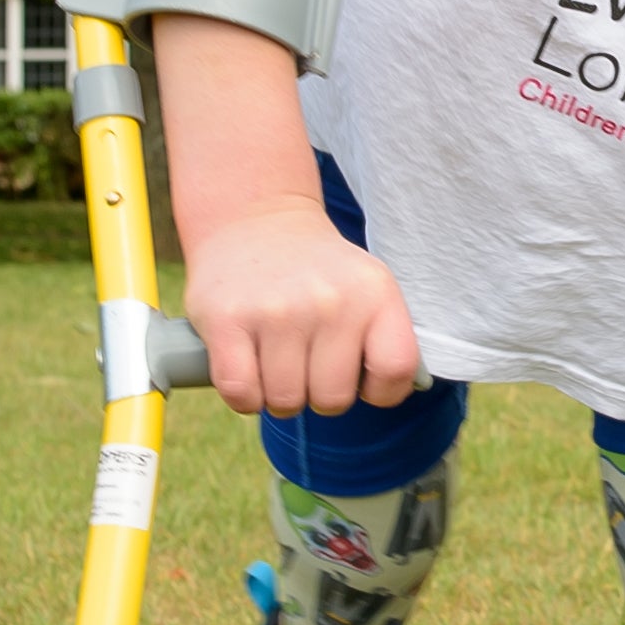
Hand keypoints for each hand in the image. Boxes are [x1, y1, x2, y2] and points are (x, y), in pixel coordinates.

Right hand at [185, 195, 421, 418]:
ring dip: (278, 394)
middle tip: (307, 361)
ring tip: (276, 357)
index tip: (359, 376)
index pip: (395, 371)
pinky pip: (242, 395)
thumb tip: (393, 391)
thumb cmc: (317, 274)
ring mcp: (277, 310)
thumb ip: (387, 339)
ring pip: (285, 401)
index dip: (379, 391)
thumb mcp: (367, 287)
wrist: (255, 222)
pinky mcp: (228, 320)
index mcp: (375, 292)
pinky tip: (246, 365)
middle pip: (332, 400)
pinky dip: (244, 395)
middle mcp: (330, 300)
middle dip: (318, 394)